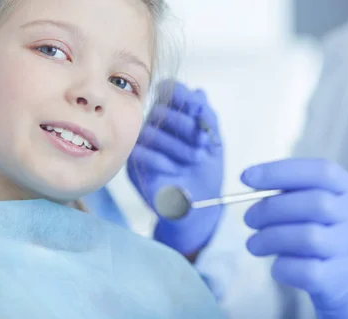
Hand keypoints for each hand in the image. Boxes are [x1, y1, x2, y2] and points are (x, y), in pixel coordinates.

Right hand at [127, 82, 223, 254]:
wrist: (199, 205)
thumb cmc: (205, 172)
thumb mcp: (214, 141)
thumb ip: (207, 116)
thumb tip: (198, 93)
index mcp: (173, 115)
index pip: (169, 91)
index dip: (183, 99)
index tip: (199, 113)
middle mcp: (156, 126)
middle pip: (160, 110)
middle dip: (186, 126)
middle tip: (203, 143)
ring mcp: (143, 145)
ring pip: (151, 132)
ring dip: (178, 146)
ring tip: (196, 159)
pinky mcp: (134, 166)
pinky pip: (140, 153)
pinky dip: (161, 160)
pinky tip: (175, 169)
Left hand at [241, 159, 347, 318]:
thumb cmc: (339, 247)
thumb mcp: (334, 215)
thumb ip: (303, 197)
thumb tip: (256, 186)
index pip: (322, 172)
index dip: (280, 171)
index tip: (246, 177)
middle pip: (314, 203)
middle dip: (270, 209)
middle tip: (249, 219)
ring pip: (307, 237)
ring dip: (269, 238)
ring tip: (254, 245)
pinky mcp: (343, 283)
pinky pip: (304, 270)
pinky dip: (281, 266)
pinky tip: (277, 266)